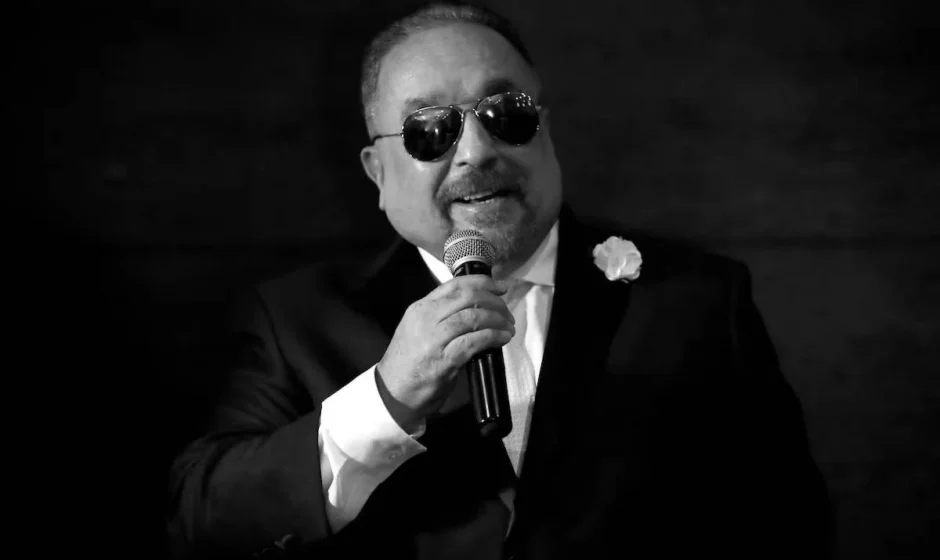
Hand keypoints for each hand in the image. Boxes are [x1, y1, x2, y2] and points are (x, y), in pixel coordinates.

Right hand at [376, 275, 514, 431]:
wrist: (392, 392)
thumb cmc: (408, 363)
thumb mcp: (418, 329)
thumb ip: (441, 315)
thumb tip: (475, 308)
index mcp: (421, 308)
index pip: (455, 284)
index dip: (483, 282)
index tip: (500, 287)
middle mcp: (426, 318)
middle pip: (468, 297)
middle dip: (494, 301)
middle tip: (507, 311)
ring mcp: (434, 338)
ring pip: (474, 317)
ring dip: (497, 319)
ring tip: (508, 326)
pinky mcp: (444, 359)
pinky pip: (475, 341)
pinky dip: (493, 336)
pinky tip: (502, 338)